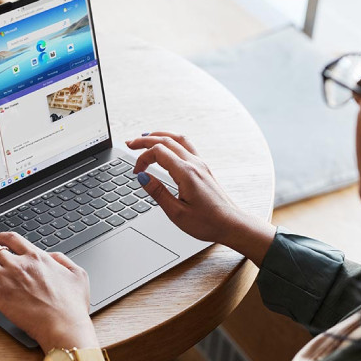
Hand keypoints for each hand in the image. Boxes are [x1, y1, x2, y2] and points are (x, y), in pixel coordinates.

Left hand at [0, 230, 98, 352]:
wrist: (62, 325)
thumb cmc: (71, 305)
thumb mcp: (78, 274)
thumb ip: (63, 260)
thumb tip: (52, 256)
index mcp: (37, 258)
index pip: (13, 240)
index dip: (2, 237)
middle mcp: (19, 265)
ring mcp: (8, 279)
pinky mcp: (0, 295)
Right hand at [126, 131, 275, 265]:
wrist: (231, 225)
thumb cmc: (207, 222)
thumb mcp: (177, 213)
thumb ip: (158, 192)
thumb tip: (142, 177)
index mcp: (186, 173)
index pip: (158, 152)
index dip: (142, 158)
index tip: (135, 172)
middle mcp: (194, 164)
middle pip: (166, 140)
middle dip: (145, 140)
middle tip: (130, 143)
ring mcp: (200, 164)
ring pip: (178, 139)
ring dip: (160, 135)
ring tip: (145, 137)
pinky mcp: (203, 168)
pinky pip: (186, 145)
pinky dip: (171, 141)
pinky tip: (166, 146)